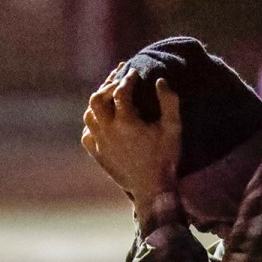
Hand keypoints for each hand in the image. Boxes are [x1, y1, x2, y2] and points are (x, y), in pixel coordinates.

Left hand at [81, 70, 180, 207]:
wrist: (153, 189)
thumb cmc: (165, 158)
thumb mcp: (173, 128)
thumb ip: (169, 102)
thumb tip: (160, 80)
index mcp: (127, 122)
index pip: (121, 90)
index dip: (127, 77)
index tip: (133, 72)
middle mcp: (108, 131)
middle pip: (97, 98)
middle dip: (107, 85)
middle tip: (118, 79)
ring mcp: (100, 144)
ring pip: (89, 114)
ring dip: (98, 103)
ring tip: (110, 96)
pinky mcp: (98, 154)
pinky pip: (87, 133)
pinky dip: (93, 123)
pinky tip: (103, 120)